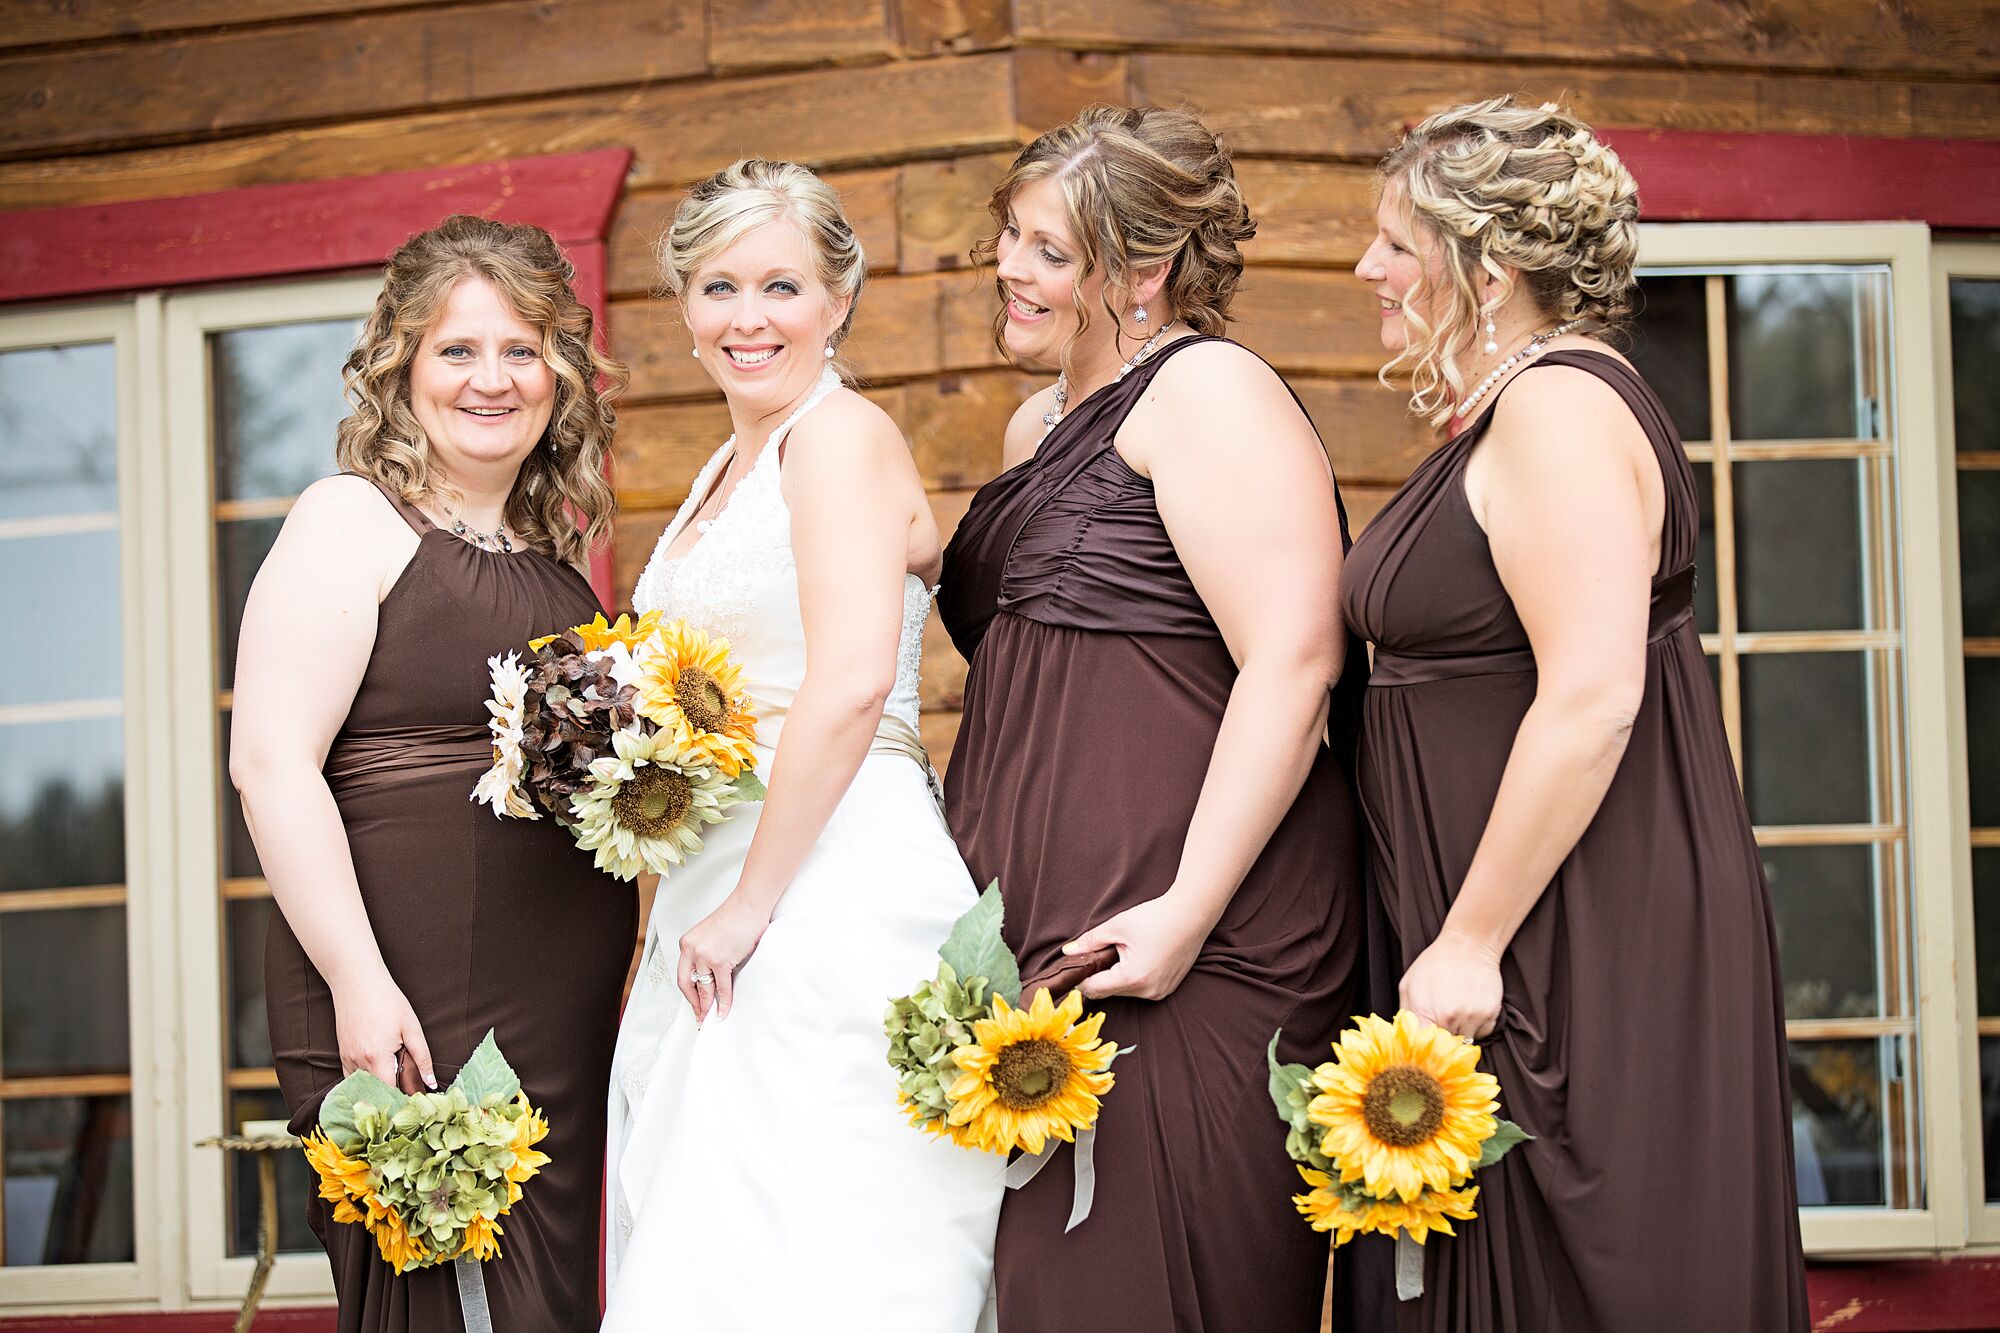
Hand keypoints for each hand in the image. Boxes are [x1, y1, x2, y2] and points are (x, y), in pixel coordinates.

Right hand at [331, 970, 435, 1092]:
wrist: (357, 982)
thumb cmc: (386, 1001)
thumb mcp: (411, 1027)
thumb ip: (422, 1057)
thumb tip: (430, 1082)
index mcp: (377, 1058)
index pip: (390, 1092)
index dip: (404, 1098)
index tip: (416, 1101)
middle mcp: (357, 1062)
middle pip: (376, 1092)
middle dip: (392, 1096)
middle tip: (409, 1094)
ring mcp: (347, 1059)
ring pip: (363, 1086)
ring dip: (378, 1088)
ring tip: (395, 1083)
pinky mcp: (342, 1055)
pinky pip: (352, 1078)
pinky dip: (365, 1081)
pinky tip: (379, 1075)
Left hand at [677, 893, 770, 1021]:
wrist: (749, 905)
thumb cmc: (735, 918)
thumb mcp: (710, 936)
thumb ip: (705, 955)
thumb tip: (709, 977)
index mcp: (687, 943)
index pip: (682, 974)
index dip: (687, 993)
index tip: (693, 1003)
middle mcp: (692, 949)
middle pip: (687, 984)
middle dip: (694, 1003)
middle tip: (699, 1016)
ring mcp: (705, 956)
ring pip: (704, 989)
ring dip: (707, 1006)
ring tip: (710, 1017)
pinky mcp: (720, 961)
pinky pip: (721, 988)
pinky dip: (723, 1003)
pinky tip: (723, 1011)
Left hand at [1065, 892, 1213, 1001]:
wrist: (1192, 912)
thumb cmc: (1155, 917)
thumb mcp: (1117, 926)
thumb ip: (1090, 942)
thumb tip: (1068, 952)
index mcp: (1132, 978)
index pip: (1094, 989)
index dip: (1080, 978)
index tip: (1075, 966)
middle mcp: (1147, 992)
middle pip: (1109, 991)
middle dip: (1100, 975)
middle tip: (1101, 951)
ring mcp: (1160, 992)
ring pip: (1125, 991)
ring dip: (1117, 976)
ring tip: (1124, 950)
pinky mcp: (1169, 987)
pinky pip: (1142, 988)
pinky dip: (1134, 977)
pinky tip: (1139, 956)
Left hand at [1399, 926, 1503, 1040]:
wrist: (1468, 946)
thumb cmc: (1435, 963)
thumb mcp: (1409, 984)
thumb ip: (1406, 1012)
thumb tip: (1406, 1034)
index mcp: (1425, 1011)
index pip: (1422, 1046)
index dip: (1423, 1047)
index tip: (1425, 1043)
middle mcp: (1449, 1018)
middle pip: (1445, 1047)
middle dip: (1442, 1039)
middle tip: (1442, 1021)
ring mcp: (1471, 1017)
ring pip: (1465, 1041)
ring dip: (1460, 1032)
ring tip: (1457, 1008)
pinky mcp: (1490, 1015)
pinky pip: (1482, 1033)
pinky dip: (1476, 1026)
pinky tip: (1470, 1006)